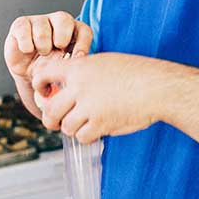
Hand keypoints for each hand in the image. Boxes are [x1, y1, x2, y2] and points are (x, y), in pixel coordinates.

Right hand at [4, 11, 90, 120]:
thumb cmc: (51, 78)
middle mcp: (58, 24)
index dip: (82, 43)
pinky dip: (26, 41)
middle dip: (60, 39)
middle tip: (56, 55)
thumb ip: (73, 81)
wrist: (28, 76)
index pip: (84, 30)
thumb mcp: (64, 79)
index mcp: (75, 34)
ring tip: (41, 55)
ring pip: (44, 24)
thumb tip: (79, 101)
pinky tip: (28, 51)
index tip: (78, 58)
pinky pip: (24, 27)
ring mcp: (40, 22)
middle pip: (64, 19)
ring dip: (42, 43)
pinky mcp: (21, 25)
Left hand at [28, 52, 173, 142]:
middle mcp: (80, 87)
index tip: (44, 91)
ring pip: (66, 126)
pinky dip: (87, 136)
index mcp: (80, 67)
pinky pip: (82, 137)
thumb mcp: (106, 62)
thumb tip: (68, 83)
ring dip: (73, 128)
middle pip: (50, 109)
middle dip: (51, 118)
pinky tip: (97, 129)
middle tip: (57, 121)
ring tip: (85, 123)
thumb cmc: (138, 73)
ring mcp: (89, 107)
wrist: (158, 86)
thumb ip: (84, 71)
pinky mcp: (100, 124)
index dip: (40, 84)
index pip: (45, 73)